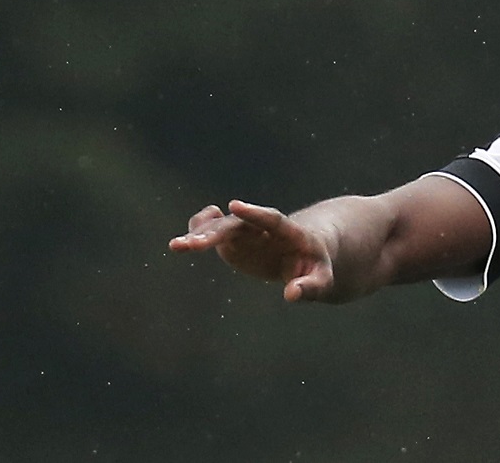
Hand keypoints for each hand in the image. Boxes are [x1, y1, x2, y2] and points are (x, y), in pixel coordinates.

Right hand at [169, 200, 334, 301]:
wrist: (306, 253)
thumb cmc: (316, 266)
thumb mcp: (322, 279)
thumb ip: (310, 287)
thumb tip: (291, 295)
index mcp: (290, 232)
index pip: (272, 219)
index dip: (254, 213)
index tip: (234, 205)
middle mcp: (264, 227)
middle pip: (238, 225)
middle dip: (214, 232)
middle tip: (191, 244)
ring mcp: (247, 232)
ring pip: (221, 227)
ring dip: (200, 234)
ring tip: (177, 246)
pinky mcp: (234, 240)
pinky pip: (214, 229)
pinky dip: (200, 229)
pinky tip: (184, 242)